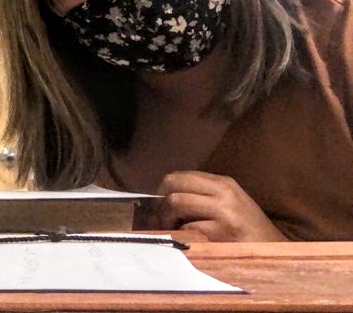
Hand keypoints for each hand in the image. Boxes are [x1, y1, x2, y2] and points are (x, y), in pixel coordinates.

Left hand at [142, 171, 286, 241]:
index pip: (179, 176)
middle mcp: (224, 192)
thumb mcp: (229, 205)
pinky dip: (180, 235)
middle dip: (158, 202)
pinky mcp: (223, 232)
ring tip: (168, 231)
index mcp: (224, 183)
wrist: (277, 255)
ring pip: (176, 202)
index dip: (160, 190)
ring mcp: (224, 211)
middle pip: (173, 184)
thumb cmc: (249, 232)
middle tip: (156, 219)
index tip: (155, 206)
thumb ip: (202, 197)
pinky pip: (187, 228)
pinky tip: (184, 242)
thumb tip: (162, 198)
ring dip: (165, 219)